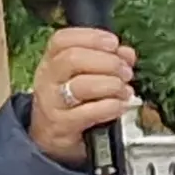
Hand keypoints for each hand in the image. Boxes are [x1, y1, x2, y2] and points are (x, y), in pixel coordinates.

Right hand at [27, 28, 139, 168]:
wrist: (49, 137)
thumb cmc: (69, 102)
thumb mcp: (81, 77)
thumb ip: (106, 60)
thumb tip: (127, 54)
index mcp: (51, 60)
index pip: (63, 39)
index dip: (92, 37)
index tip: (114, 43)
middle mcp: (48, 78)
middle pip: (73, 58)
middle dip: (107, 62)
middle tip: (126, 72)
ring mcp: (52, 102)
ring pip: (81, 85)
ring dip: (111, 85)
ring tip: (125, 90)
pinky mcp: (62, 124)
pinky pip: (89, 112)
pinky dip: (110, 107)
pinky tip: (121, 106)